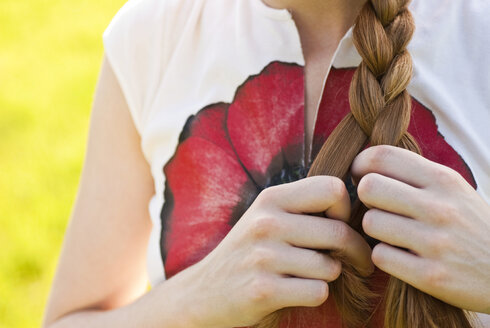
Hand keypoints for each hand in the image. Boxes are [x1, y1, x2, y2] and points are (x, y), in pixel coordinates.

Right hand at [180, 176, 373, 327]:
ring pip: (331, 267)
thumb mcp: (266, 216)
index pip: (333, 188)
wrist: (203, 291)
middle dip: (354, 251)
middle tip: (354, 261)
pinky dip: (315, 295)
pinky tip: (296, 291)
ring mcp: (263, 257)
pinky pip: (318, 292)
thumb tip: (360, 209)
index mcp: (271, 199)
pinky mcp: (263, 290)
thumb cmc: (247, 252)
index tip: (339, 224)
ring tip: (309, 275)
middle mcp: (266, 223)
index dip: (345, 208)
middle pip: (339, 232)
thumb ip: (303, 207)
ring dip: (329, 276)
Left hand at [352, 145, 489, 313]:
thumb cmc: (472, 226)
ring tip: (393, 235)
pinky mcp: (431, 276)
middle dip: (366, 198)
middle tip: (378, 207)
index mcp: (444, 180)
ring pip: (370, 223)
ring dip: (376, 230)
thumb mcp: (455, 191)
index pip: (383, 156)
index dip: (361, 164)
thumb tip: (366, 166)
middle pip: (369, 188)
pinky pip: (380, 256)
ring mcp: (435, 243)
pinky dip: (385, 257)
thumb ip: (415, 176)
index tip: (360, 175)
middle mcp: (439, 208)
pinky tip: (401, 257)